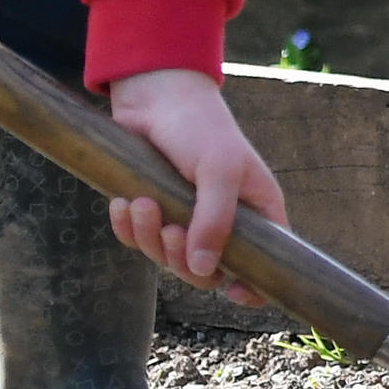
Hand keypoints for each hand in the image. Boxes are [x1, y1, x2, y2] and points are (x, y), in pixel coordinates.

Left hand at [101, 66, 282, 288]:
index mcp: (256, 212)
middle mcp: (222, 221)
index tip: (231, 291)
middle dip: (180, 256)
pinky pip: (138, 241)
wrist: (154, 96)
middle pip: (205, 271)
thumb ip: (215, 221)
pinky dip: (128, 228)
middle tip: (168, 227)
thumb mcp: (219, 169)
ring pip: (166, 258)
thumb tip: (206, 271)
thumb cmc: (200, 128)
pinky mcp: (152, 210)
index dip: (252, 286)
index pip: (264, 264)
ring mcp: (185, 218)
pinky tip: (123, 204)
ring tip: (140, 203)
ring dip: (148, 237)